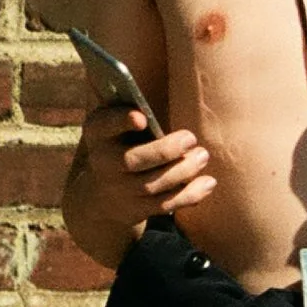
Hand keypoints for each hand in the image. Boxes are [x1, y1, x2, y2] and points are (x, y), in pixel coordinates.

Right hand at [77, 102, 216, 218]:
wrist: (101, 193)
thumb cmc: (119, 143)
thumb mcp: (115, 124)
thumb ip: (131, 109)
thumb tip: (163, 97)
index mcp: (98, 133)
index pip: (106, 126)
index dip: (121, 122)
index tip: (142, 118)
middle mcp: (104, 164)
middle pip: (133, 161)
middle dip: (165, 150)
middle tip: (191, 138)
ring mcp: (119, 190)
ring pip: (152, 184)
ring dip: (182, 171)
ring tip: (202, 156)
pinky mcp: (136, 210)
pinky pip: (164, 205)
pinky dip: (189, 195)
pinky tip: (208, 182)